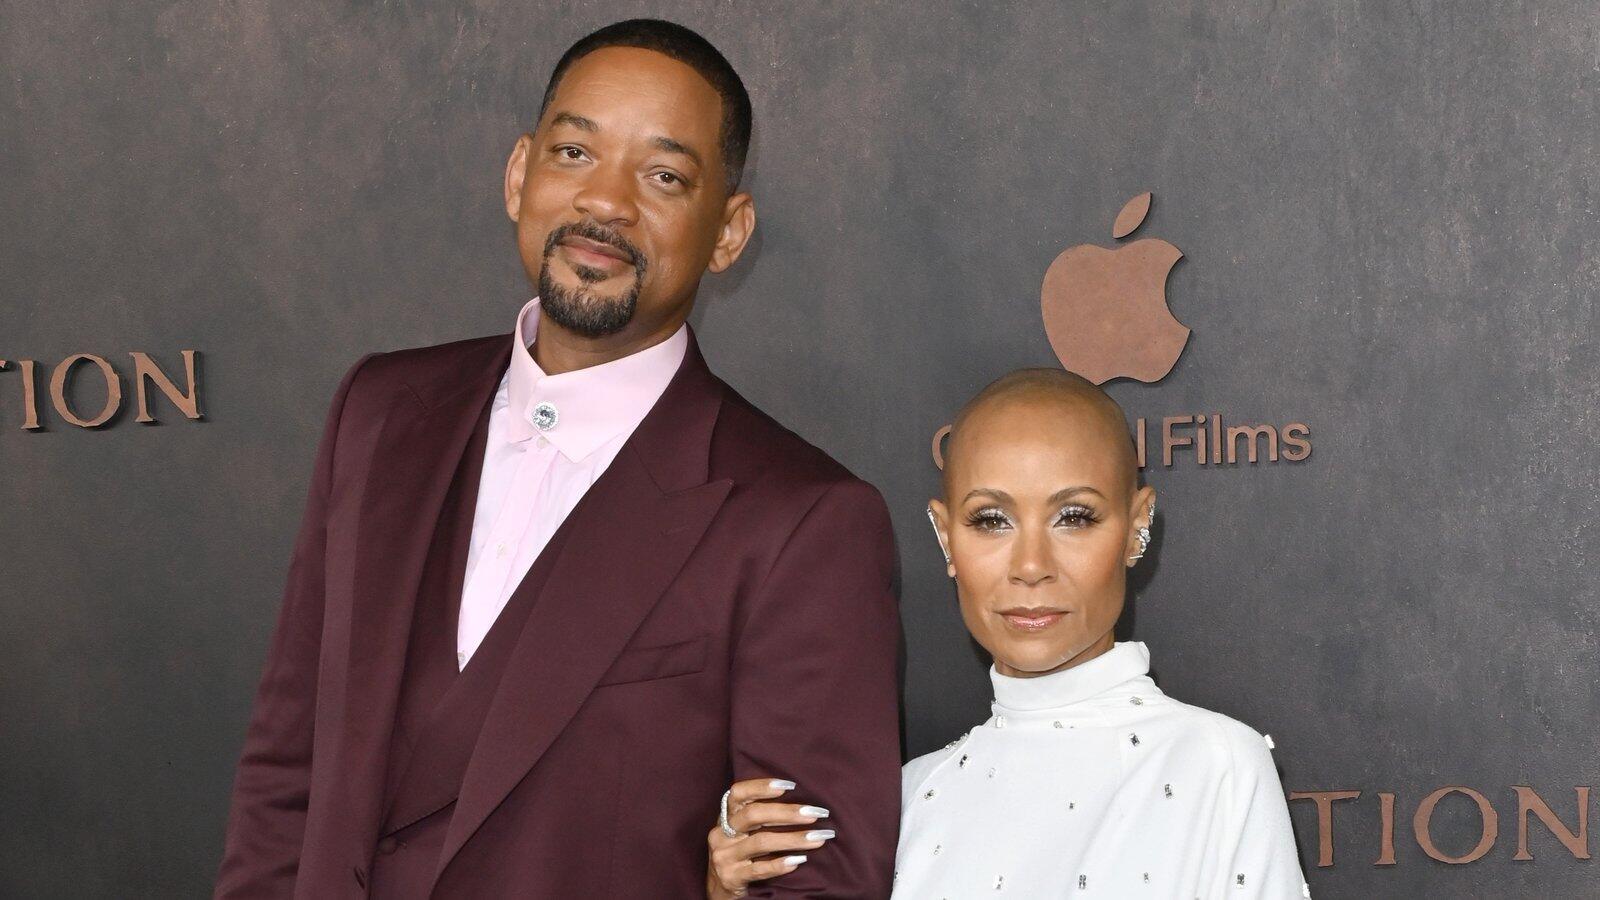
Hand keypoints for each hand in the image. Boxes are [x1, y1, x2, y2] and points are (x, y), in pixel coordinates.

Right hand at [705, 778, 835, 899]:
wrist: (720, 888)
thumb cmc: (740, 852)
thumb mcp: (742, 831)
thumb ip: (760, 816)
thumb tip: (802, 804)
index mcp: (725, 817)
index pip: (738, 793)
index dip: (762, 786)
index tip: (790, 786)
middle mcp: (721, 834)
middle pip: (753, 815)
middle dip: (788, 813)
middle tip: (816, 813)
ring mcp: (724, 857)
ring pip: (761, 842)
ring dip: (793, 839)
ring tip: (818, 838)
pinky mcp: (731, 878)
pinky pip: (759, 870)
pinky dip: (780, 864)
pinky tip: (799, 860)